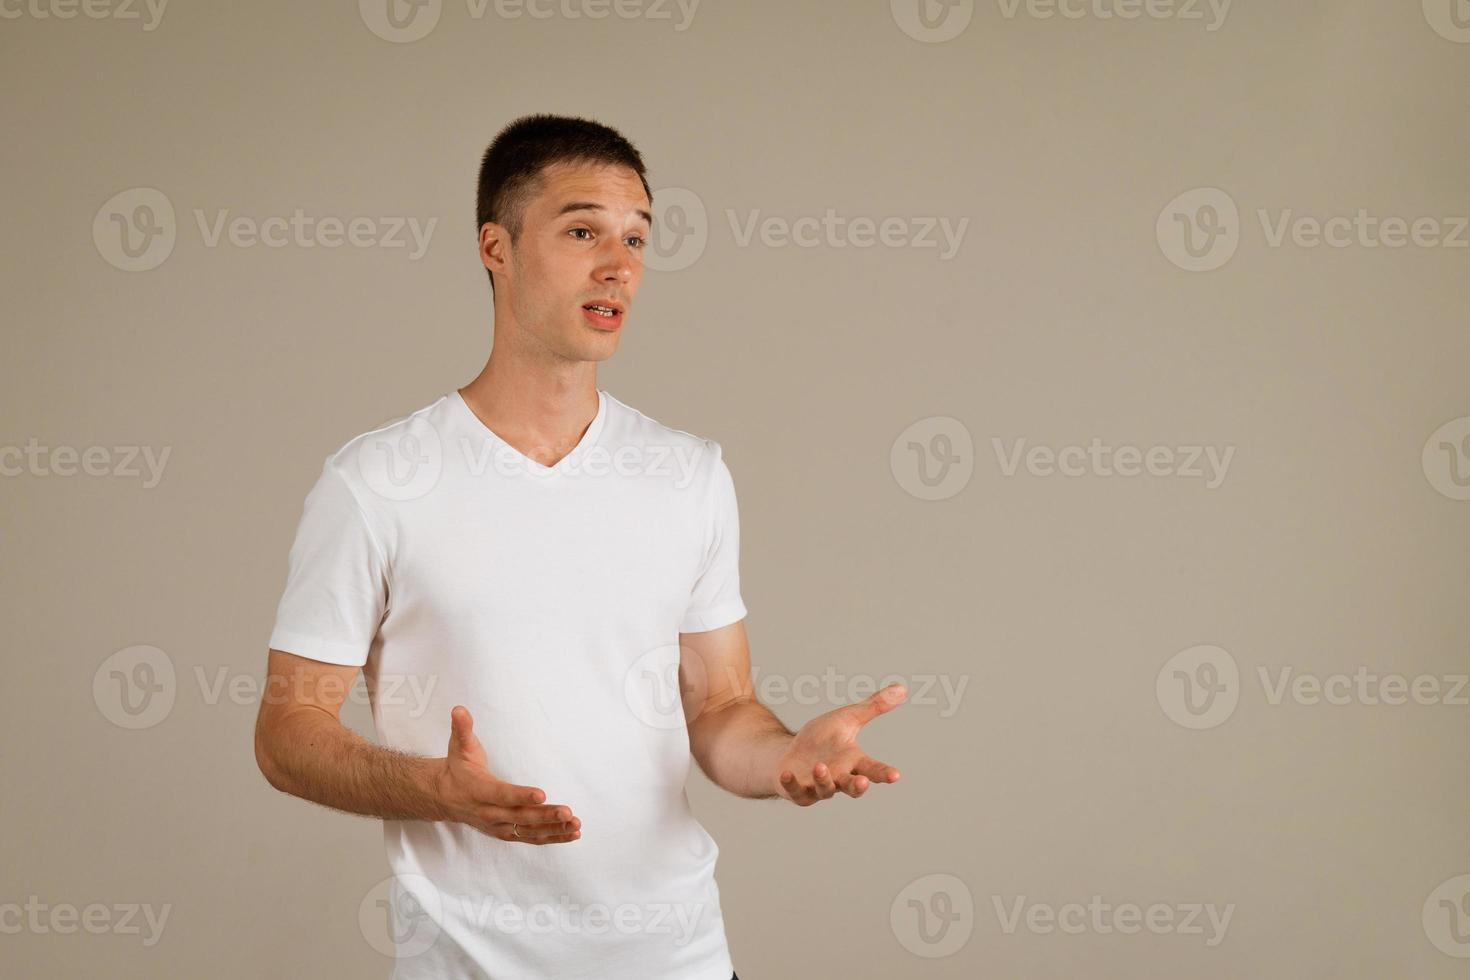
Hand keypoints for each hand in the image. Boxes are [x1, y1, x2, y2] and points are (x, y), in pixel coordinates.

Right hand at [434, 705, 581, 843]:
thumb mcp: (458, 747)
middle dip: (545, 815)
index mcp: (479, 790)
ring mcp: (498, 826)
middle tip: (568, 812)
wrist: (444, 797)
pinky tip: (571, 834)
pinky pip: (530, 837)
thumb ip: (462, 729)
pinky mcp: (505, 832)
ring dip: (553, 829)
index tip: (542, 794)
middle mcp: (489, 812)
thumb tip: (459, 709)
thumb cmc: (458, 768)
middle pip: (520, 816)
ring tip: (575, 825)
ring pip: (528, 831)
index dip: (521, 795)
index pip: (502, 795)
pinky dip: (551, 837)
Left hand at [774, 683, 905, 805]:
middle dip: (857, 786)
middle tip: (863, 782)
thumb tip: (902, 688)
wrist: (790, 754)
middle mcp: (839, 778)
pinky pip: (795, 791)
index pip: (872, 769)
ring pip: (825, 790)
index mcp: (853, 762)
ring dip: (823, 779)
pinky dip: (791, 784)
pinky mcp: (797, 792)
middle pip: (852, 787)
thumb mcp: (847, 718)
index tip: (895, 775)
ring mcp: (818, 787)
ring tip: (820, 766)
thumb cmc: (822, 739)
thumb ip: (873, 707)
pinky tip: (786, 774)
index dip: (883, 773)